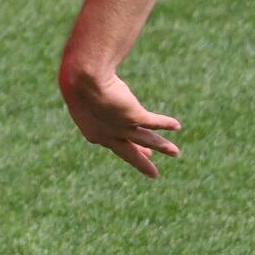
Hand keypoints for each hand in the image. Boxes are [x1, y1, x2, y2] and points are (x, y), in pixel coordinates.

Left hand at [59, 68, 180, 176]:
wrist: (84, 80)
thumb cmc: (78, 82)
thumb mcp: (84, 96)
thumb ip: (94, 102)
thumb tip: (96, 92)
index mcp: (92, 132)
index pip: (114, 143)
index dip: (128, 147)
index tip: (142, 152)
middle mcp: (108, 134)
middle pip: (129, 151)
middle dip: (142, 162)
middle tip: (153, 174)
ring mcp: (122, 128)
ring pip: (146, 140)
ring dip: (162, 146)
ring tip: (176, 152)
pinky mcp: (134, 117)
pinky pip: (154, 122)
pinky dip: (166, 123)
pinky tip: (176, 125)